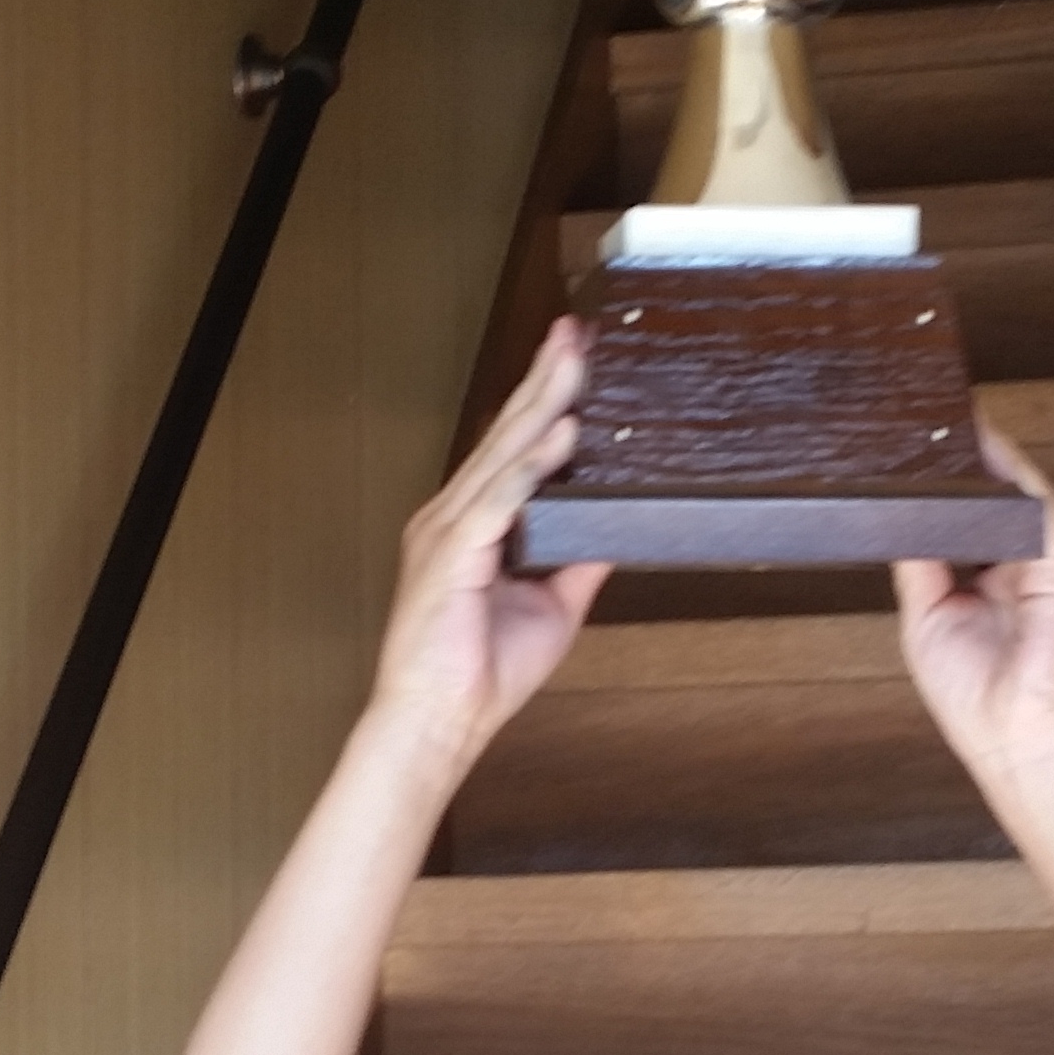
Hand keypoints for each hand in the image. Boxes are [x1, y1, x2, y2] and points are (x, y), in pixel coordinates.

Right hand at [372, 319, 613, 772]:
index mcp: (472, 522)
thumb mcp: (553, 606)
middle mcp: (453, 514)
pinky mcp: (450, 556)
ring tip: (576, 362)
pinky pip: (496, 501)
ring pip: (502, 454)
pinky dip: (530, 467)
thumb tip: (615, 529)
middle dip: (545, 379)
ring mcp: (447, 531)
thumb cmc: (481, 672)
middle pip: (506, 433)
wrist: (438, 724)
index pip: (514, 446)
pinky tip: (562, 437)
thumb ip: (577, 559)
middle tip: (579, 330)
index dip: (546, 398)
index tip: (579, 356)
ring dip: (543, 405)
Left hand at [892, 427, 1053, 803]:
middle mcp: (1014, 573)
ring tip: (948, 425)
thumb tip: (897, 517)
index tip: (906, 463)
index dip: (937, 494)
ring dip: (985, 460)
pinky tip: (988, 445)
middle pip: (987, 506)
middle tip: (921, 432)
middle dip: (958, 470)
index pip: (960, 527)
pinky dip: (1014, 473)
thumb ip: (918, 565)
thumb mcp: (926, 620)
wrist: (1018, 739)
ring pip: (1013, 497)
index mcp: (982, 591)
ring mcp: (1040, 567)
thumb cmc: (977, 701)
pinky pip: (1038, 507)